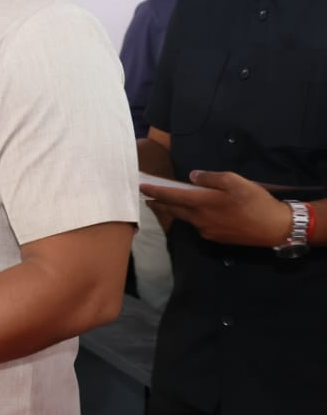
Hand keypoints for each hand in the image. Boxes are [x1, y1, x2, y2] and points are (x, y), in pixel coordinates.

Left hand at [141, 170, 293, 246]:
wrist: (274, 228)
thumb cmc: (255, 201)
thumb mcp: (234, 181)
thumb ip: (210, 178)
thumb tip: (192, 177)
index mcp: (201, 203)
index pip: (170, 196)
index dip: (154, 191)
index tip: (140, 187)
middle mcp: (199, 219)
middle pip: (173, 210)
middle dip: (158, 203)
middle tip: (147, 197)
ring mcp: (206, 230)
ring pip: (185, 219)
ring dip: (174, 211)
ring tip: (166, 203)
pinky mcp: (215, 237)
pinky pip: (198, 225)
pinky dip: (191, 218)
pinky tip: (195, 213)